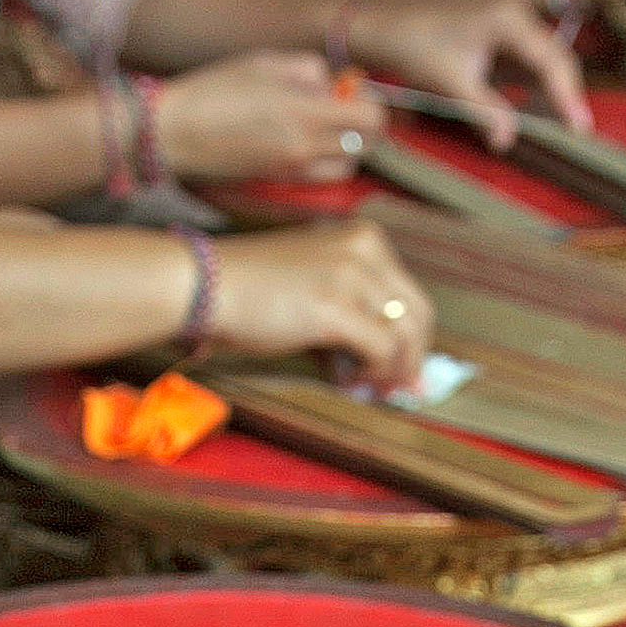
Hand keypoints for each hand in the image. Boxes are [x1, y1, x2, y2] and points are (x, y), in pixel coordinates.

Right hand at [154, 52, 383, 182]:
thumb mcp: (265, 63)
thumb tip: (331, 83)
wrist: (174, 133)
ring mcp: (292, 171)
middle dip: (362, 126)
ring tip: (323, 129)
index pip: (372, 118)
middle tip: (344, 109)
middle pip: (366, 146)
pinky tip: (302, 144)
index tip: (355, 91)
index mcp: (305, 114)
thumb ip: (308, 70)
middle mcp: (305, 149)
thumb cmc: (213, 91)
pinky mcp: (278, 183)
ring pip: (346, 167)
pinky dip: (322, 164)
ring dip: (345, 148)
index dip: (371, 102)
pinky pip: (319, 179)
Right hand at [207, 221, 432, 387]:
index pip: (409, 291)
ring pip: (405, 333)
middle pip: (418, 312)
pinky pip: (381, 348)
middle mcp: (365, 250)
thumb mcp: (314, 279)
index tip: (405, 366)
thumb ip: (350, 302)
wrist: (206, 284)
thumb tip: (377, 351)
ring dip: (396, 370)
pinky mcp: (336, 307)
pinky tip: (352, 381)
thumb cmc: (249, 288)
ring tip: (375, 388)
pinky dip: (374, 373)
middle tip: (403, 387)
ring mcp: (352, 276)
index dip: (412, 335)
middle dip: (414, 356)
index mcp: (363, 238)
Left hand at [348, 0, 589, 150]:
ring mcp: (514, 32)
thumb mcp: (451, 83)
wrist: (392, 33)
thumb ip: (483, 111)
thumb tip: (507, 140)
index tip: (578, 125)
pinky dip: (539, 93)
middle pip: (557, 61)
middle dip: (568, 96)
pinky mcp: (506, 46)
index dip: (567, 95)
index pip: (550, 61)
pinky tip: (544, 117)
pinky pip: (532, 71)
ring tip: (568, 130)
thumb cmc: (418, 50)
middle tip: (579, 133)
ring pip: (548, 66)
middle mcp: (518, 21)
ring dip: (556, 96)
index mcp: (509, 21)